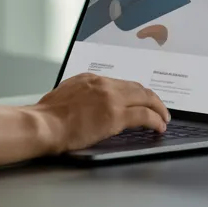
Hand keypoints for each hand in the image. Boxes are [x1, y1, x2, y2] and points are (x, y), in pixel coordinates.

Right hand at [33, 72, 169, 151]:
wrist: (44, 124)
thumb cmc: (47, 116)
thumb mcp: (65, 96)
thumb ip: (80, 96)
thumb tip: (88, 106)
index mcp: (90, 79)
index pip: (120, 83)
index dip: (134, 92)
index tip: (140, 100)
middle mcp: (103, 84)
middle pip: (137, 88)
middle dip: (151, 98)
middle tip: (159, 108)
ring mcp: (110, 99)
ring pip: (145, 98)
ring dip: (158, 109)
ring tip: (163, 118)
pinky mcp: (115, 116)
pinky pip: (144, 115)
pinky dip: (156, 121)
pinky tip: (159, 127)